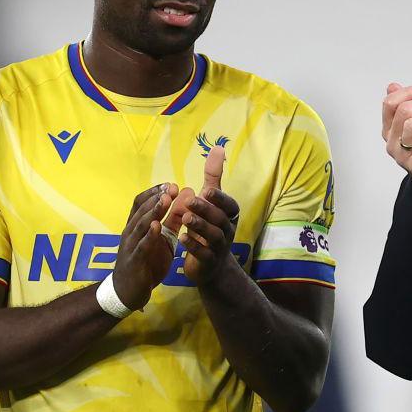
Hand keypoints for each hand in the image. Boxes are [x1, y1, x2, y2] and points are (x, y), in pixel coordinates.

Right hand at [112, 183, 178, 309]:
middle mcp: (130, 232)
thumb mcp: (163, 239)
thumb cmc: (145, 263)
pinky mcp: (134, 260)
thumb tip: (184, 200)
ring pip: (140, 224)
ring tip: (165, 200)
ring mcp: (130, 245)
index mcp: (136, 225)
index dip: (154, 192)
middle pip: (141, 209)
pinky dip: (149, 235)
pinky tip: (158, 227)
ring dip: (153, 211)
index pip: (141, 202)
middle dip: (156, 197)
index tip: (170, 184)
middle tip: (172, 188)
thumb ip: (172, 221)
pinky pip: (141, 245)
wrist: (128, 292)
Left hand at [178, 146, 241, 285]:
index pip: (229, 204)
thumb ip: (214, 176)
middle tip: (190, 201)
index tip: (207, 190)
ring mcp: (220, 247)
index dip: (219, 198)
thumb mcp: (212, 200)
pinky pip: (204, 254)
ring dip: (200, 226)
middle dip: (206, 209)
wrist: (211, 264)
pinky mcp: (210, 261)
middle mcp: (228, 229)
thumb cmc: (210, 225)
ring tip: (186, 218)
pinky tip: (182, 239)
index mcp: (229, 214)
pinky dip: (194, 247)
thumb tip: (218, 148)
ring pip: (214, 236)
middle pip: (220, 219)